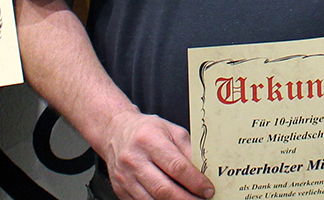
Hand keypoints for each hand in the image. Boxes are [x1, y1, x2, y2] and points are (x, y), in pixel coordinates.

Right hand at [96, 110, 215, 199]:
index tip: (208, 189)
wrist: (116, 133)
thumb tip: (204, 171)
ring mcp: (125, 177)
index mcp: (149, 140)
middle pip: (164, 189)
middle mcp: (134, 159)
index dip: (195, 182)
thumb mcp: (171, 130)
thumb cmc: (146, 131)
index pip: (176, 167)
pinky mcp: (120, 189)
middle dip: (186, 199)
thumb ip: (188, 149)